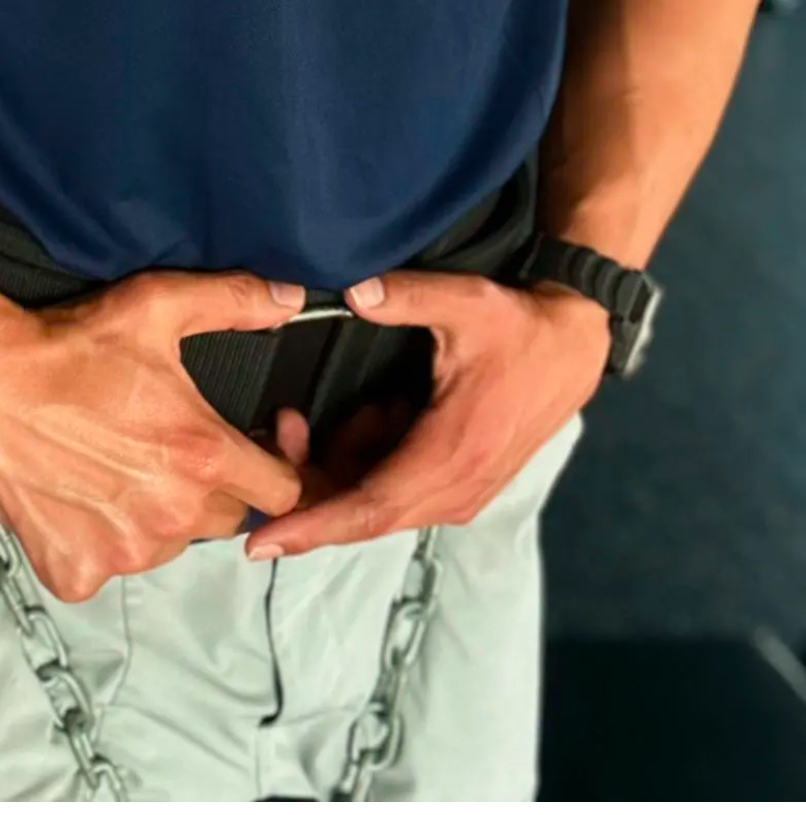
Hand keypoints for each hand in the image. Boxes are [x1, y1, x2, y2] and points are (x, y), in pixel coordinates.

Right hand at [0, 269, 306, 601]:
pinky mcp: (76, 572)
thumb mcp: (157, 305)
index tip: (248, 444)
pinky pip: (110, 566)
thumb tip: (291, 300)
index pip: (283, 492)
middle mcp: (170, 515)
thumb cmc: (69, 347)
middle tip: (172, 446)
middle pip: (228, 517)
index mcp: (202, 457)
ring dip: (159, 515)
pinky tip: (81, 495)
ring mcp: (122, 552)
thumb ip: (234, 301)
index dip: (272, 464)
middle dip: (213, 485)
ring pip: (171, 544)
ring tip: (120, 466)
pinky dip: (101, 540)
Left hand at [244, 271, 609, 558]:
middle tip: (283, 428)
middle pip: (361, 512)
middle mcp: (455, 490)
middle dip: (310, 481)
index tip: (262, 541)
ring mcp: (458, 493)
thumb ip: (406, 296)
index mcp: (451, 455)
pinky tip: (379, 409)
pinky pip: (394, 487)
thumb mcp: (466, 302)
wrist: (573, 349)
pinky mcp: (459, 485)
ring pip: (375, 500)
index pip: (367, 507)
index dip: (312, 525)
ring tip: (337, 408)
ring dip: (342, 460)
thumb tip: (352, 293)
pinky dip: (369, 455)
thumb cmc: (519, 328)